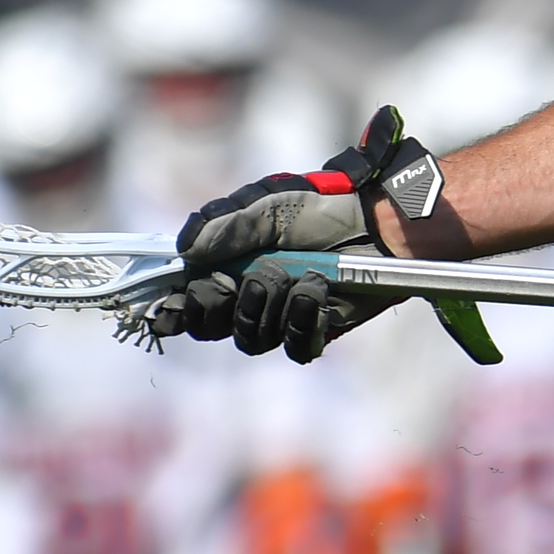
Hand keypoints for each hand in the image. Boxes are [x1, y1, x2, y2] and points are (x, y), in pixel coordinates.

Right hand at [147, 107, 438, 361]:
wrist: (374, 220)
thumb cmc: (318, 207)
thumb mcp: (265, 206)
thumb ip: (222, 224)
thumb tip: (183, 251)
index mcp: (225, 268)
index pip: (187, 302)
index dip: (180, 308)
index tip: (184, 300)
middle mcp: (247, 297)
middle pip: (212, 328)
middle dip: (227, 305)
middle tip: (255, 277)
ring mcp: (280, 316)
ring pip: (252, 339)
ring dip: (273, 306)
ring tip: (303, 275)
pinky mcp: (315, 329)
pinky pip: (294, 347)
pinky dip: (302, 322)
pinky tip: (317, 293)